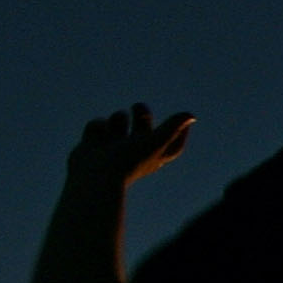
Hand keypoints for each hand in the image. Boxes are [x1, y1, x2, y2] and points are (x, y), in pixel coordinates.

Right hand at [67, 104, 193, 191]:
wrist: (95, 176)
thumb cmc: (130, 161)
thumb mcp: (156, 142)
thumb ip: (173, 127)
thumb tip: (191, 115)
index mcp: (154, 155)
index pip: (171, 144)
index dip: (178, 132)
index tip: (184, 118)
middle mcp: (135, 151)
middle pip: (142, 125)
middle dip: (141, 112)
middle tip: (138, 107)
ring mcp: (112, 147)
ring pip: (118, 120)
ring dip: (118, 119)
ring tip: (117, 125)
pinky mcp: (92, 145)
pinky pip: (97, 124)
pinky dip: (97, 127)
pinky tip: (96, 138)